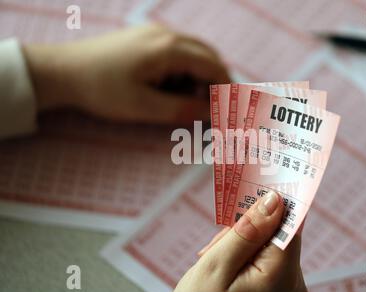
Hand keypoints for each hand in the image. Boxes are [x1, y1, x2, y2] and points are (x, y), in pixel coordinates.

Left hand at [22, 24, 229, 124]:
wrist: (63, 71)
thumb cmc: (103, 90)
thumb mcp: (144, 107)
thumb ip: (182, 110)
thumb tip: (212, 114)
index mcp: (169, 49)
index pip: (213, 66)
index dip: (226, 89)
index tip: (232, 110)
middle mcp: (167, 34)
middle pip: (208, 56)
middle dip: (214, 84)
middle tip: (211, 110)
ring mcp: (155, 34)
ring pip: (194, 54)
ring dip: (198, 78)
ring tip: (186, 103)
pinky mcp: (146, 39)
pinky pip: (177, 53)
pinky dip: (183, 72)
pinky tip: (170, 89)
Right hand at [171, 191, 307, 291]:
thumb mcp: (217, 267)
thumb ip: (247, 232)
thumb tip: (273, 200)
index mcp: (282, 274)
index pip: (292, 222)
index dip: (276, 200)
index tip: (260, 185)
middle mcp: (293, 283)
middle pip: (276, 234)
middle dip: (247, 230)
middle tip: (216, 245)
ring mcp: (287, 290)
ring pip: (269, 247)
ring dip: (242, 245)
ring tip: (215, 261)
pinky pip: (267, 264)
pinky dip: (246, 260)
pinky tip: (226, 269)